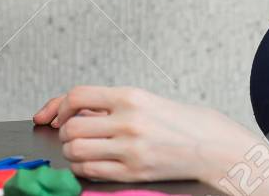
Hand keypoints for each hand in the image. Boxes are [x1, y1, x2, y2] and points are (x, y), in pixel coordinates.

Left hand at [31, 86, 249, 184]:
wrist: (210, 145)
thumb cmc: (176, 121)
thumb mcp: (142, 100)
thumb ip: (107, 104)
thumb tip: (67, 109)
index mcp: (130, 97)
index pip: (77, 96)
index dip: (59, 106)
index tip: (58, 114)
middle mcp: (128, 121)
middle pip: (72, 127)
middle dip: (64, 132)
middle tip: (71, 134)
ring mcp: (130, 149)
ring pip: (76, 151)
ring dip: (71, 151)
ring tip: (81, 149)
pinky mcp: (133, 172)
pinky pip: (90, 171)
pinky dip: (82, 167)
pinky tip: (91, 162)